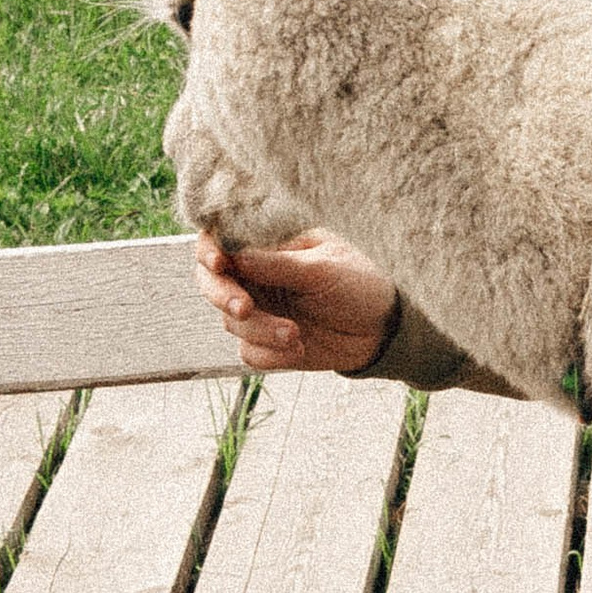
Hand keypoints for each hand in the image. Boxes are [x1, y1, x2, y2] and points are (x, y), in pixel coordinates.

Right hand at [195, 228, 400, 375]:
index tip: (218, 262)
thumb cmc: (359, 283)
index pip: (222, 238)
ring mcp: (260, 309)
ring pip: (231, 322)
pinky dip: (271, 353)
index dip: (209, 248)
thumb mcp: (322, 269)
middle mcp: (258, 276)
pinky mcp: (266, 342)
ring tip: (296, 335)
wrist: (382, 330)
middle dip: (224, 296)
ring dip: (260, 330)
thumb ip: (277, 263)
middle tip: (246, 308)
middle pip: (212, 282)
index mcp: (271, 246)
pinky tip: (300, 348)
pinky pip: (248, 351)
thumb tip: (233, 253)